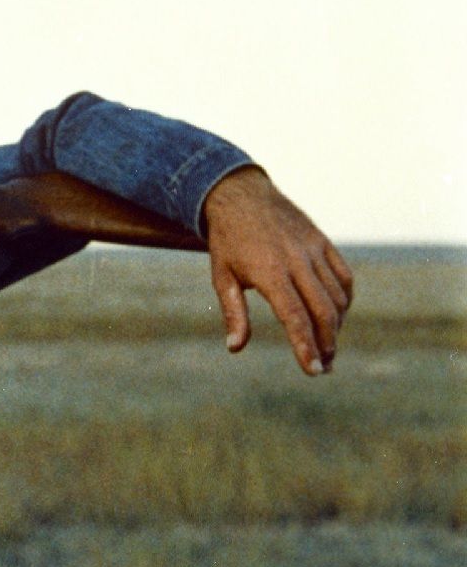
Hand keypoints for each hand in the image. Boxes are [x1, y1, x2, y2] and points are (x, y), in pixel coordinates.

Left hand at [203, 166, 352, 374]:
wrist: (241, 196)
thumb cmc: (228, 241)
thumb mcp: (221, 276)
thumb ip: (233, 313)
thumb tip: (235, 348)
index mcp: (269, 273)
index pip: (295, 318)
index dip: (306, 347)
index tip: (314, 370)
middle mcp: (297, 261)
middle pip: (323, 311)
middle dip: (327, 344)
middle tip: (324, 366)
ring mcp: (313, 250)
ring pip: (337, 296)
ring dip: (337, 326)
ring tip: (328, 346)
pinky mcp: (323, 242)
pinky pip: (344, 277)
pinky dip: (345, 300)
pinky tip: (337, 316)